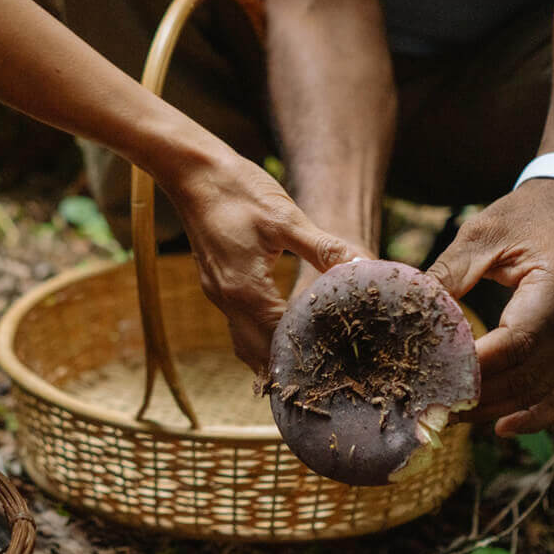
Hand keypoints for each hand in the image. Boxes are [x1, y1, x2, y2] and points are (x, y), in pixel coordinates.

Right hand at [163, 152, 358, 372]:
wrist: (191, 171)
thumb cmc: (238, 190)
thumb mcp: (285, 217)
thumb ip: (323, 247)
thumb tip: (362, 266)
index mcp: (246, 291)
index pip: (278, 341)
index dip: (304, 357)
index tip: (331, 371)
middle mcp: (228, 300)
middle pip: (256, 352)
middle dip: (284, 368)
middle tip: (318, 382)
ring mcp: (218, 292)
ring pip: (243, 342)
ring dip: (267, 357)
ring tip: (298, 368)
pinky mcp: (215, 282)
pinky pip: (237, 323)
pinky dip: (257, 337)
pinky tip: (276, 330)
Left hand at [425, 179, 553, 435]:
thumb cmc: (521, 218)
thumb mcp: (480, 234)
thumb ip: (447, 273)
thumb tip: (408, 310)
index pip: (518, 339)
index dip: (477, 364)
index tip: (434, 376)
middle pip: (529, 372)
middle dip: (479, 393)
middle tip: (431, 405)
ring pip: (541, 389)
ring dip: (496, 407)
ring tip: (451, 416)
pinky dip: (535, 416)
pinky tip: (501, 428)